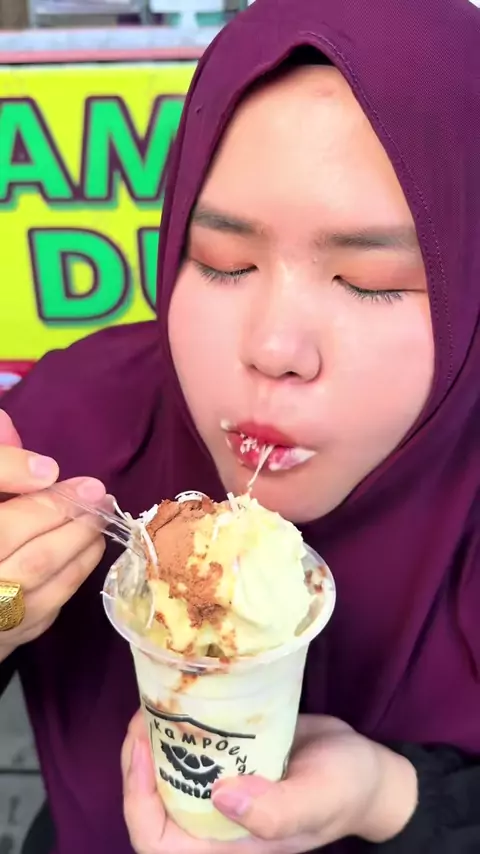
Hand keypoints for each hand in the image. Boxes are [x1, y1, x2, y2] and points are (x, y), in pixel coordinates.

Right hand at [0, 410, 106, 657]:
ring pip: (37, 574)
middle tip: (99, 494)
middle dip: (63, 513)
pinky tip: (88, 552)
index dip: (11, 476)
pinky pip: (44, 608)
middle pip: (17, 540)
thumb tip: (6, 420)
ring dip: (78, 543)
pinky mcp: (2, 641)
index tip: (50, 469)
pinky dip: (72, 576)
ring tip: (101, 518)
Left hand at [122, 710, 417, 853]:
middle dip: (136, 765)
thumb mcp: (318, 799)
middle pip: (151, 807)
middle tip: (143, 716)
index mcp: (227, 846)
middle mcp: (216, 823)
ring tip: (154, 703)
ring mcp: (221, 792)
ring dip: (151, 743)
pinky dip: (177, 729)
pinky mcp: (230, 763)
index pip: (158, 844)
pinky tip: (180, 699)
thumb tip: (220, 799)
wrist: (368, 766)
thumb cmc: (347, 789)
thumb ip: (276, 810)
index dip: (138, 802)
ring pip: (165, 777)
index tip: (144, 750)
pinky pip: (190, 753)